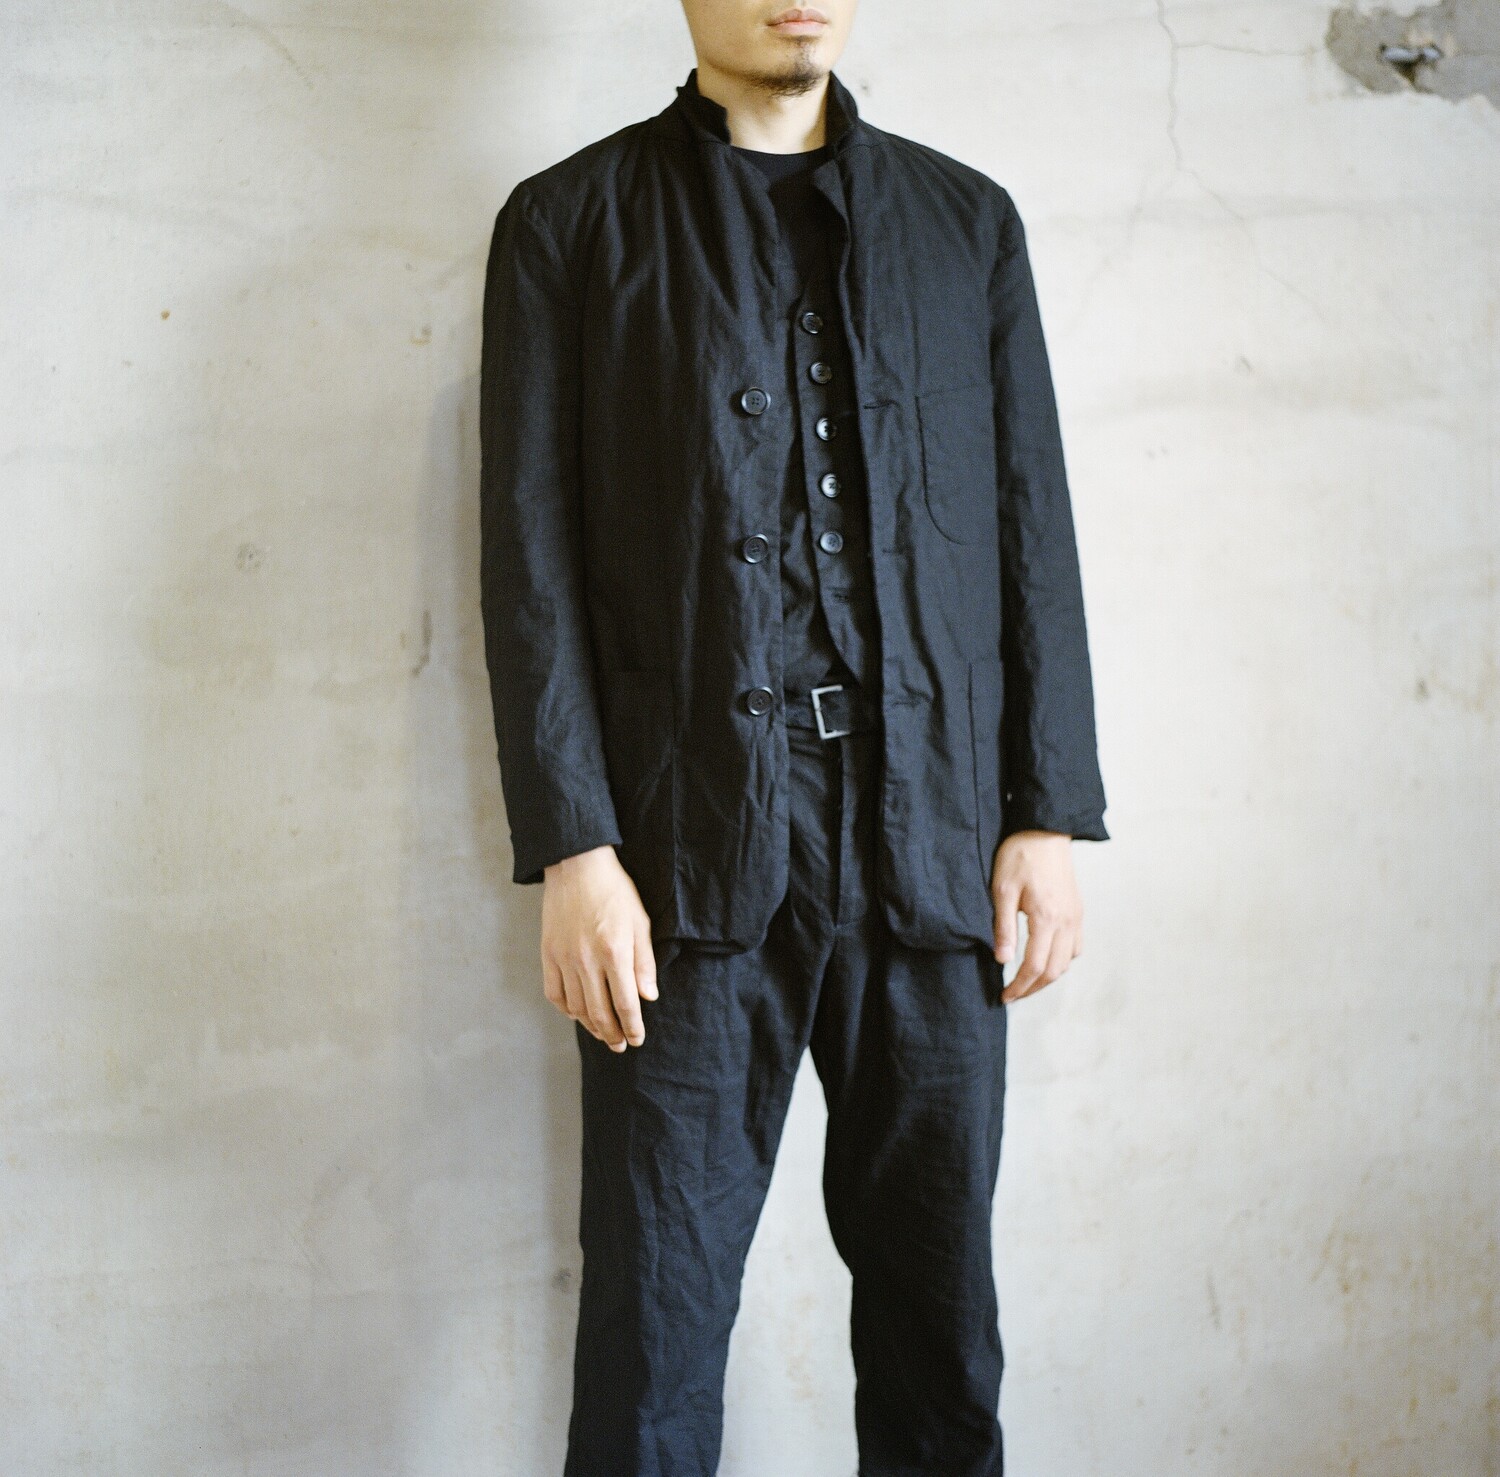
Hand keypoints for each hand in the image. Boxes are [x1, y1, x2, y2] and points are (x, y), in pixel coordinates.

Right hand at [540, 846, 658, 1050]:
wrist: (577, 866)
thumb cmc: (615, 892)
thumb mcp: (640, 922)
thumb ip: (644, 962)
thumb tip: (648, 997)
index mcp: (614, 951)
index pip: (626, 1003)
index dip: (633, 1026)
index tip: (638, 1039)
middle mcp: (586, 960)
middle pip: (599, 1012)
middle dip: (613, 1034)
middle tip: (621, 1045)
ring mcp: (564, 958)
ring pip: (576, 1007)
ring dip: (590, 1027)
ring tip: (603, 1034)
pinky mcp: (548, 953)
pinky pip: (554, 993)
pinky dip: (566, 1009)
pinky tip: (577, 1013)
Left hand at [990, 830, 1083, 1003]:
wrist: (1045, 830)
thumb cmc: (1020, 855)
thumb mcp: (1002, 890)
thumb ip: (1003, 927)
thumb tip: (1003, 960)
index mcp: (1046, 918)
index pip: (1034, 967)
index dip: (1019, 987)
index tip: (1004, 996)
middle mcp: (1066, 922)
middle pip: (1054, 971)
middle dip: (1033, 988)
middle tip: (1013, 995)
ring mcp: (1075, 917)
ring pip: (1068, 962)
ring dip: (1048, 977)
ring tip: (1026, 981)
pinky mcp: (1077, 910)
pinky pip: (1076, 947)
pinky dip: (1061, 960)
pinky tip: (1045, 958)